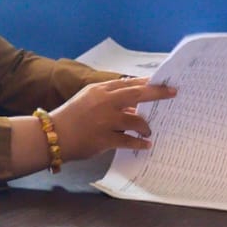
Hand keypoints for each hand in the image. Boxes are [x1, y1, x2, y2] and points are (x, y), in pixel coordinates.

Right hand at [51, 77, 175, 161]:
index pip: (128, 83)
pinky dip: (140, 143)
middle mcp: (104, 102)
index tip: (161, 81)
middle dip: (157, 93)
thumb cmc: (71, 117)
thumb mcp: (88, 100)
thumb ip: (109, 99)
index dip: (147, 82)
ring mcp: (105, 120)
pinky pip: (129, 140)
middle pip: (137, 94)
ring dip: (146, 126)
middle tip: (173, 93)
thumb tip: (133, 105)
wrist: (53, 135)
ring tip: (149, 131)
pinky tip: (146, 145)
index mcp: (100, 90)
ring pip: (136, 120)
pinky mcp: (104, 138)